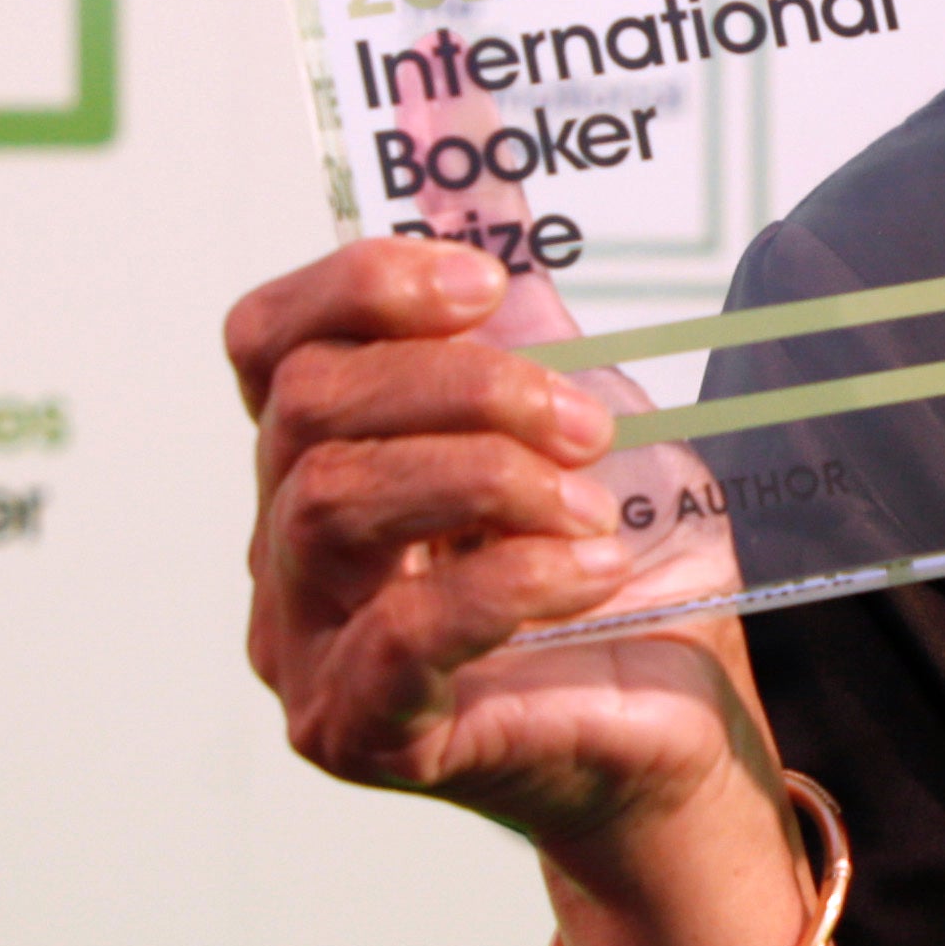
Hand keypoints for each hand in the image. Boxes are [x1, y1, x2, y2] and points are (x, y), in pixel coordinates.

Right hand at [227, 235, 763, 849]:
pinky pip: (397, 633)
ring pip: (331, 503)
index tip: (485, 288)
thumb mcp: (585, 423)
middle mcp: (285, 547)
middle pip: (308, 408)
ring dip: (484, 477)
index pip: (268, 341)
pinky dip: (510, 580)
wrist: (676, 722)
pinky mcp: (357, 732)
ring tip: (590, 509)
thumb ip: (528, 332)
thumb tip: (486, 213)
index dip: (359, 287)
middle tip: (587, 423)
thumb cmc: (618, 578)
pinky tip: (592, 573)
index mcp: (322, 456)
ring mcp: (307, 646)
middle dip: (462, 387)